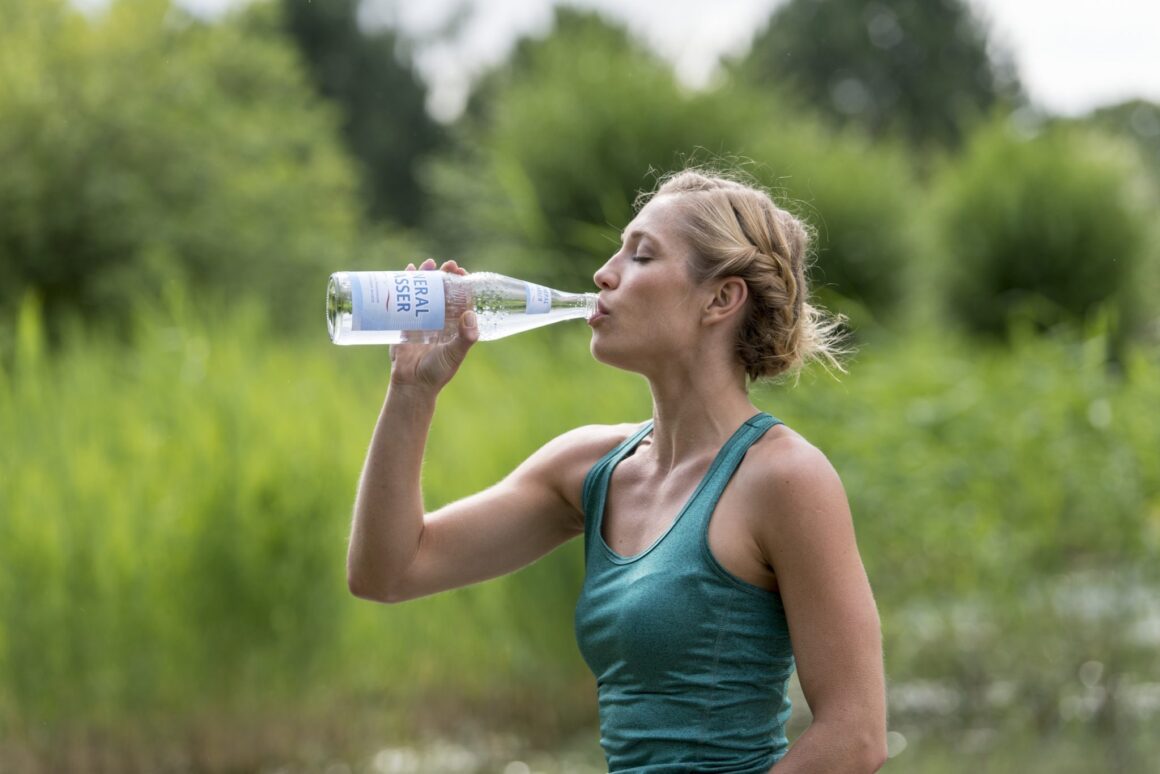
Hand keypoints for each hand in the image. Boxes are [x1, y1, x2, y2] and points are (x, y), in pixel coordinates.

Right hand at [388, 258, 478, 392]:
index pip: (462, 299)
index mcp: (455, 326)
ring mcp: (422, 320)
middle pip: (444, 292)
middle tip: (447, 264)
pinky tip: (407, 271)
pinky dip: (405, 285)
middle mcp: (440, 320)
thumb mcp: (455, 354)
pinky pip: (405, 300)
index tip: (462, 272)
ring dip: (427, 276)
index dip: (463, 284)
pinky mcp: (404, 322)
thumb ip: (465, 338)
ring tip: (428, 263)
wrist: (412, 385)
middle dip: (445, 276)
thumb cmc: (437, 372)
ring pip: (425, 293)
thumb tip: (470, 314)